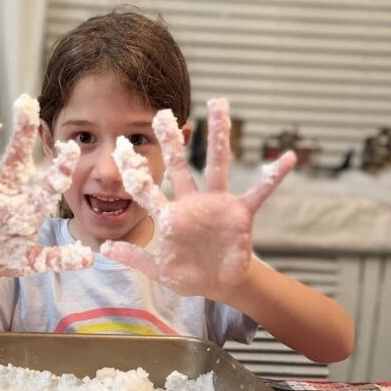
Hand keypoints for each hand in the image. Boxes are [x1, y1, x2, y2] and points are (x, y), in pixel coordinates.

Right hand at [0, 95, 92, 275]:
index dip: (59, 166)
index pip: (47, 182)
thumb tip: (89, 258)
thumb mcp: (36, 261)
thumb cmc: (11, 254)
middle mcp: (7, 193)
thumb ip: (59, 258)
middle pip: (15, 158)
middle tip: (26, 102)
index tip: (72, 147)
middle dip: (21, 132)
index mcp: (28, 204)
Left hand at [101, 99, 296, 299]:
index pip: (147, 190)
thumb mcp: (159, 269)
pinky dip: (273, 177)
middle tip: (163, 113)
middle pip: (180, 167)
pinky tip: (286, 158)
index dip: (134, 170)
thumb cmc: (190, 274)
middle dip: (172, 142)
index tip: (121, 145)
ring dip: (218, 137)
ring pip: (217, 166)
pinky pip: (259, 192)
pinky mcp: (240, 214)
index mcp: (170, 216)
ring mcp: (217, 205)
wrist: (220, 285)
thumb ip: (135, 258)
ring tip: (219, 105)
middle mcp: (192, 203)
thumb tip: (105, 250)